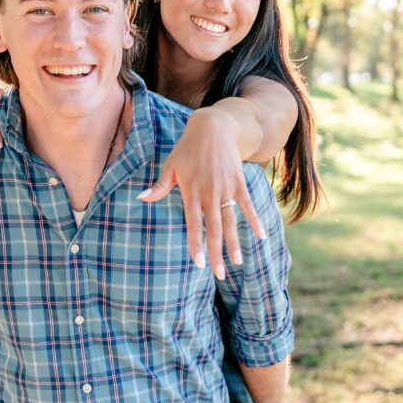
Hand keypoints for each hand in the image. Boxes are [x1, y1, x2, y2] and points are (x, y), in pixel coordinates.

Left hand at [138, 107, 265, 278]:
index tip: (199, 264)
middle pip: (213, 228)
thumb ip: (159, 186)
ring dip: (234, 242)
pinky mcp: (238, 182)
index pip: (193, 224)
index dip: (196, 244)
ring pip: (231, 221)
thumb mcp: (170, 166)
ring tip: (238, 262)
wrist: (212, 127)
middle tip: (219, 274)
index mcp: (190, 191)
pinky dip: (255, 220)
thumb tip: (142, 198)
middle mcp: (209, 193)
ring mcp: (225, 188)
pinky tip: (261, 236)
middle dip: (216, 252)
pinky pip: (248, 205)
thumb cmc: (187, 149)